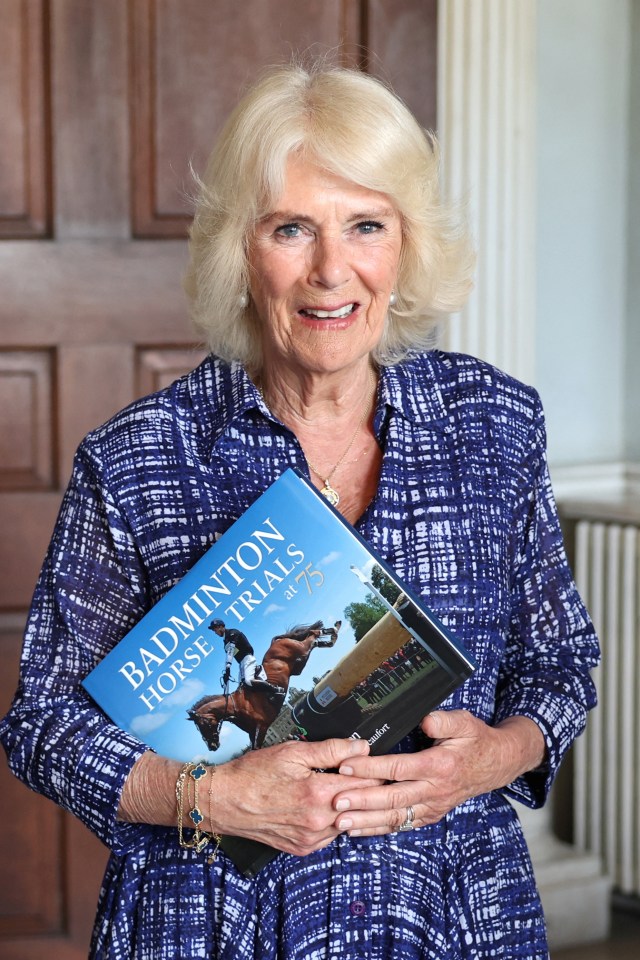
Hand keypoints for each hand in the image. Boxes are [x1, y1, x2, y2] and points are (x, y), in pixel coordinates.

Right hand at [212, 737, 379, 855]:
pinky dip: (334, 820)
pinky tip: (328, 805)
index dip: (375, 770)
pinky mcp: (303, 848)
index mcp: (318, 794)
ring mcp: (311, 839)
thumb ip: (332, 750)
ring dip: (352, 806)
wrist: (224, 801)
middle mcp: (317, 821)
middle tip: (371, 774)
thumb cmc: (253, 774)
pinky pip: (331, 835)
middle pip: (361, 805)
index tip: (380, 762)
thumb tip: (361, 747)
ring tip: (347, 788)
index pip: (365, 783)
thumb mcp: (293, 752)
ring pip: (348, 821)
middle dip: (369, 788)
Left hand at [331, 710, 545, 836]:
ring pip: (395, 817)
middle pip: (392, 798)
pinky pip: (401, 824)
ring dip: (366, 821)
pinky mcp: (430, 814)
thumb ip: (444, 721)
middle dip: (361, 801)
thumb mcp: (464, 722)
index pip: (398, 768)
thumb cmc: (476, 740)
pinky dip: (378, 829)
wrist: (497, 764)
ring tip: (340, 823)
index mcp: (439, 766)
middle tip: (335, 802)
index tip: (346, 766)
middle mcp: (434, 790)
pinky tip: (358, 830)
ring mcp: (432, 806)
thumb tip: (425, 721)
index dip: (370, 768)